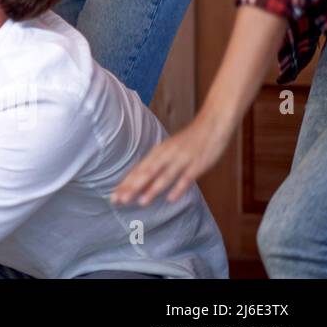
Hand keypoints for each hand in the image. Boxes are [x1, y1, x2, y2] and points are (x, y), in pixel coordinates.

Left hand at [111, 113, 230, 206]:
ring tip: (141, 202)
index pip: (138, 170)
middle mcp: (167, 155)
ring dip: (153, 189)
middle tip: (119, 201)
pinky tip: (171, 199)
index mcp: (158, 152)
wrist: (212, 124)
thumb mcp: (169, 149)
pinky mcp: (197, 164)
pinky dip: (178, 188)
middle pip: (147, 173)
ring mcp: (182, 159)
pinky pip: (186, 177)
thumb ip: (157, 163)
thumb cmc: (189, 139)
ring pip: (165, 176)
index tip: (114, 197)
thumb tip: (142, 179)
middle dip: (132, 187)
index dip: (126, 183)